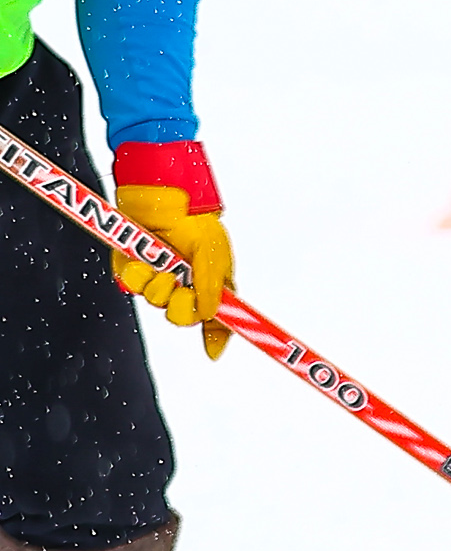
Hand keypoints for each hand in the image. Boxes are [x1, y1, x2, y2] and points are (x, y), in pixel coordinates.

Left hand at [109, 167, 233, 358]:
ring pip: (155, 302)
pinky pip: (132, 286)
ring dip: (158, 286)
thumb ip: (211, 288)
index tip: (213, 352)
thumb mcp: (213, 256)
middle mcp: (184, 286)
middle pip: (180, 317)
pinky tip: (143, 261)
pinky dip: (137, 275)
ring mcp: (158, 280)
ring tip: (161, 266)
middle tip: (181, 289)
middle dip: (179, 306)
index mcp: (210, 286)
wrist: (161, 198)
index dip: (216, 337)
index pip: (217, 319)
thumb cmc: (195, 223)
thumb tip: (210, 316)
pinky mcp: (134, 272)